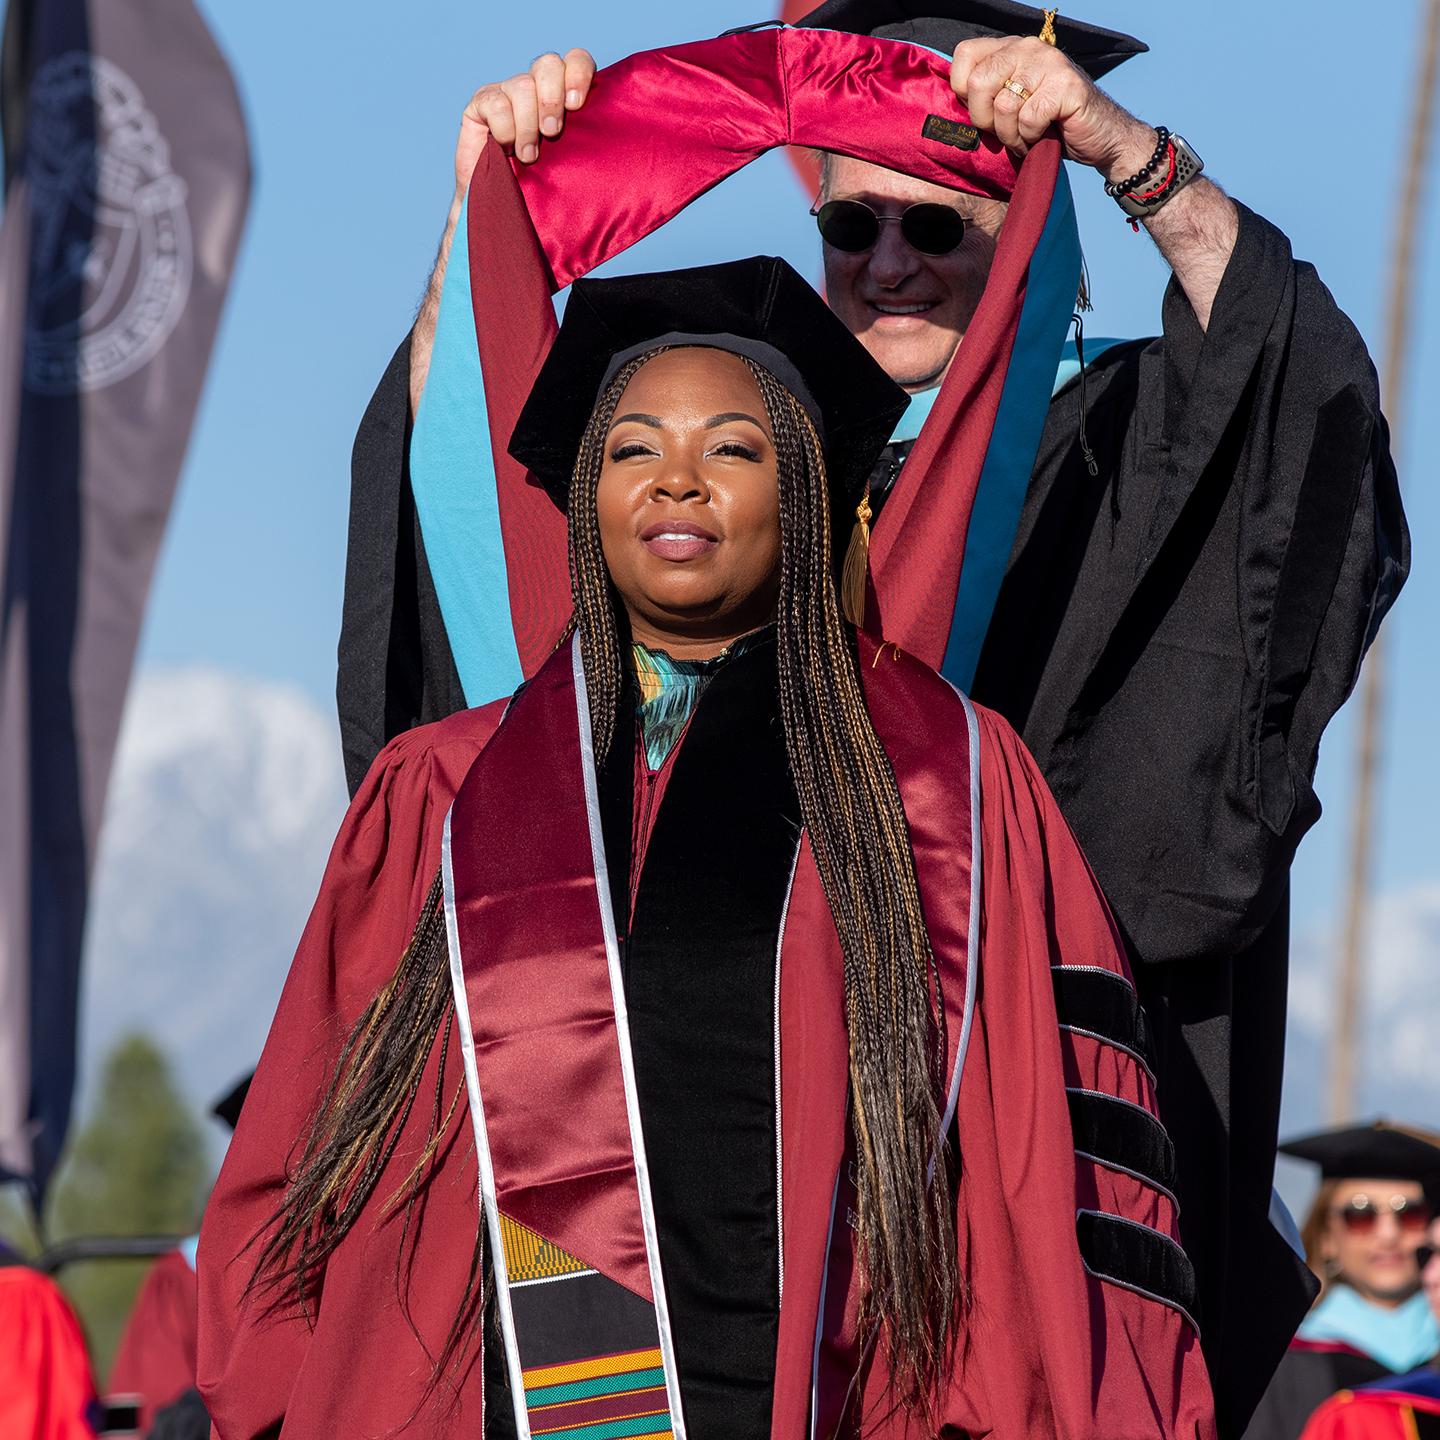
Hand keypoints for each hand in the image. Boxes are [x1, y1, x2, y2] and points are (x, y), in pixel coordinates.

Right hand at [455, 48, 596, 195]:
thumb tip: (619, 147)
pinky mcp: (481, 102)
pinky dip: (505, 129)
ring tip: (529, 156)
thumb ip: (585, 146)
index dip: (579, 73)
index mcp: (561, 94)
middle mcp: (535, 86)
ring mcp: (507, 91)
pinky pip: (496, 103)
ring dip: (528, 125)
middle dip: (552, 98)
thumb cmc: (538, 187)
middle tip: (552, 132)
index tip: (576, 105)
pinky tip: (506, 148)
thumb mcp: (568, 165)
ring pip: (522, 86)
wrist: (498, 204)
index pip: (576, 61)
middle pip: (548, 64)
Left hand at [949, 36, 1154, 181]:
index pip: (965, 54)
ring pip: (1003, 105)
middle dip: (985, 119)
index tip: (983, 111)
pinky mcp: (1066, 85)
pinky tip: (1043, 137)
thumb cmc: (1049, 126)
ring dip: (1011, 135)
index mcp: (1011, 48)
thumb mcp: (1009, 106)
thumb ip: (986, 96)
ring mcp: (1050, 63)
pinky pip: (1028, 119)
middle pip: (978, 82)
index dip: (963, 91)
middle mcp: (1029, 48)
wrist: (1100, 138)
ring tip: (1027, 136)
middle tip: (1006, 130)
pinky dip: (1031, 138)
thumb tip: (947, 105)